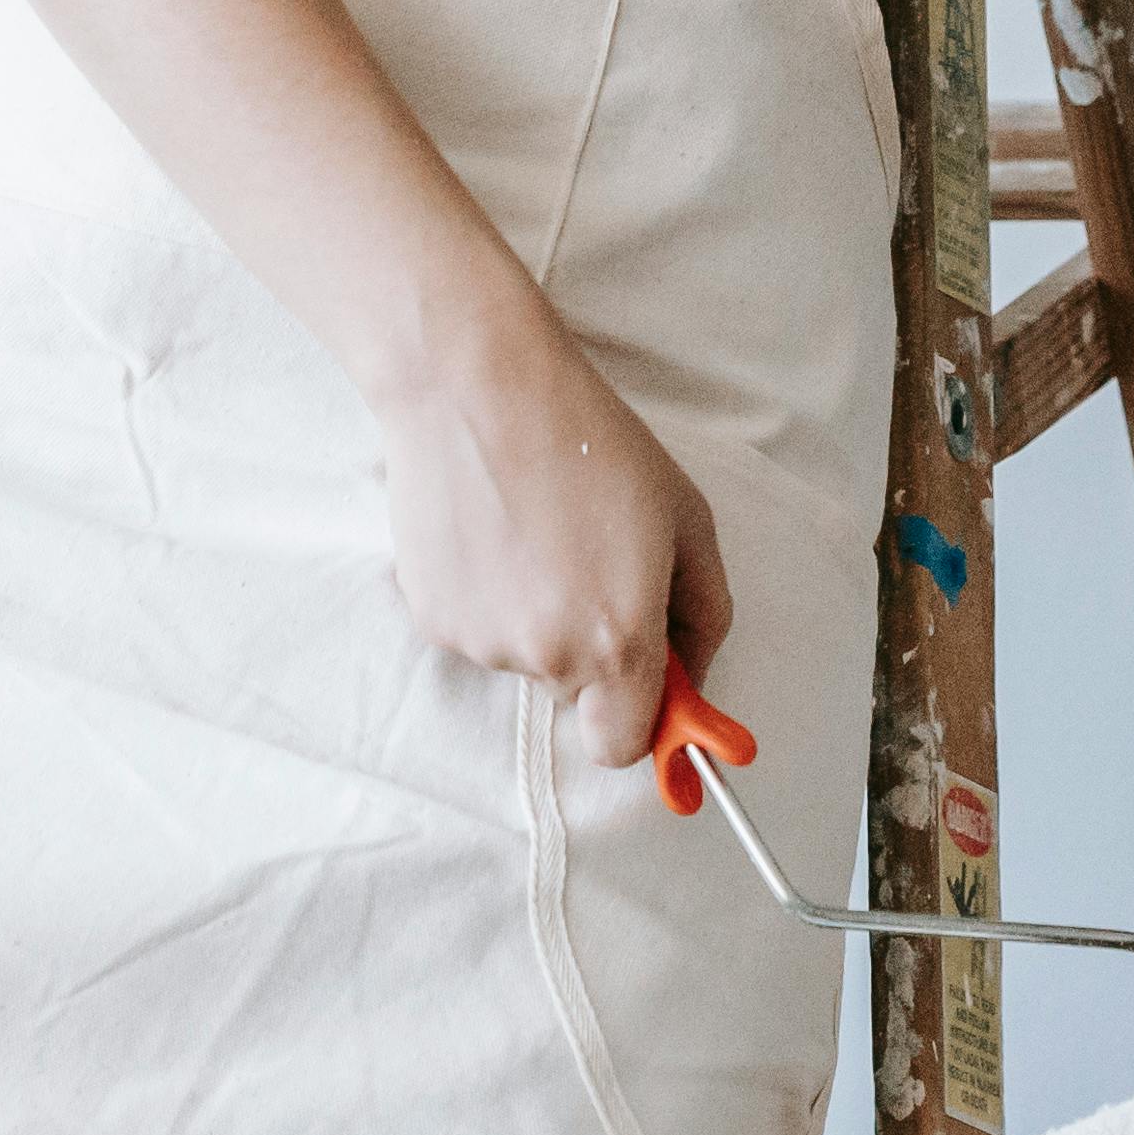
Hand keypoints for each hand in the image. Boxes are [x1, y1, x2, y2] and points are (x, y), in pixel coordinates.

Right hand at [369, 301, 730, 770]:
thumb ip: (704, 612)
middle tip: (590, 561)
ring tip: (536, 526)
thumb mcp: (685, 517)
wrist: (476, 388)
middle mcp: (544, 656)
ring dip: (536, 614)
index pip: (622, 746)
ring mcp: (478, 641)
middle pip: (575, 693)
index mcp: (617, 640)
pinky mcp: (429, 616)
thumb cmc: (593, 441)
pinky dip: (488, 595)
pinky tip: (492, 528)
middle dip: (590, 647)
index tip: (646, 681)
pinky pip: (475, 628)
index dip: (638, 719)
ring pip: (523, 656)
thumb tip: (692, 674)